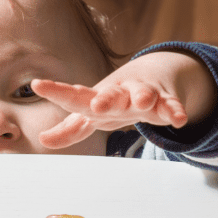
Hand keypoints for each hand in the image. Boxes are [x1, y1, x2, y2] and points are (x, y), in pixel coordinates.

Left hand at [33, 79, 187, 149]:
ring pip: (143, 94)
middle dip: (105, 99)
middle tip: (96, 105)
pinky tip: (179, 119)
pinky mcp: (164, 100)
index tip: (38, 85)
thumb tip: (43, 140)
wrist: (150, 77)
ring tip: (143, 102)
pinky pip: (170, 105)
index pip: (74, 96)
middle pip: (110, 95)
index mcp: (96, 98)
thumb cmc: (113, 101)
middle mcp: (118, 93)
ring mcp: (142, 94)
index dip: (56, 92)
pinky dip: (175, 111)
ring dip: (142, 97)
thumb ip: (69, 129)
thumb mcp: (90, 116)